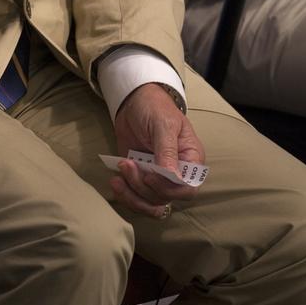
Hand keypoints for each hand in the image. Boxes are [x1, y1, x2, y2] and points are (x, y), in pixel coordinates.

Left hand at [109, 83, 203, 218]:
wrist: (134, 101)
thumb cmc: (155, 107)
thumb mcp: (163, 124)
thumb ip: (167, 151)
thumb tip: (172, 178)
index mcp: (190, 159)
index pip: (188, 189)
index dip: (169, 189)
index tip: (150, 176)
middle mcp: (177, 173)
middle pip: (165, 198)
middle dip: (144, 187)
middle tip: (128, 165)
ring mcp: (158, 177)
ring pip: (150, 203)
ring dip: (132, 193)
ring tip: (121, 168)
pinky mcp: (140, 178)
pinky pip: (136, 198)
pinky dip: (125, 195)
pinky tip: (115, 180)